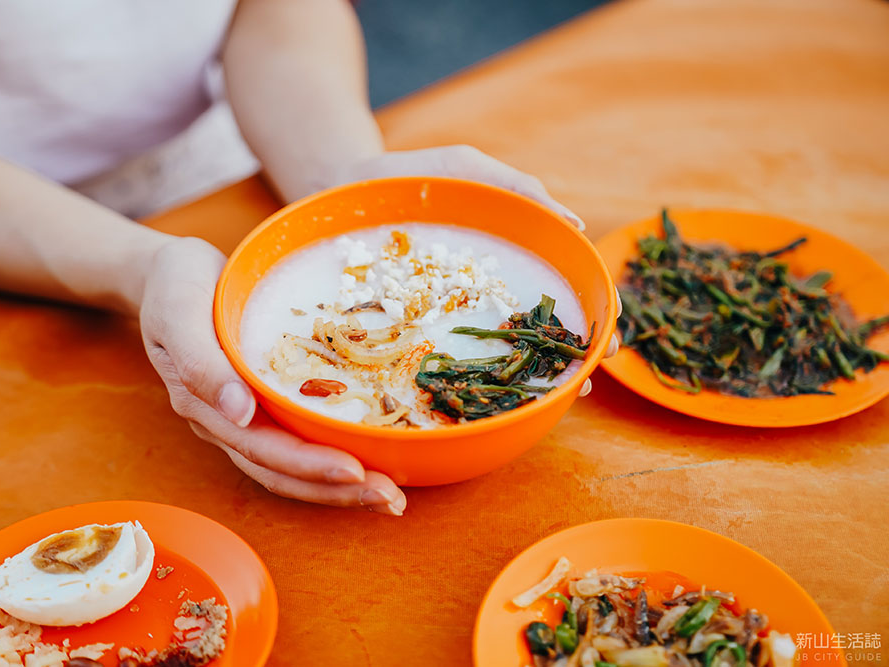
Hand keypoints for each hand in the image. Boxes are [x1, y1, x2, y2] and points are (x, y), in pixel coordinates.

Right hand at [138, 236, 406, 514]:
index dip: (309, 465)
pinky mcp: (261, 405)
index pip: (262, 448)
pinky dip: (332, 459)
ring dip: (339, 488)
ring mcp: (242, 418)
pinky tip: (370, 462)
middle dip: (337, 490)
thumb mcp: (179, 313)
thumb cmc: (175, 286)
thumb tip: (240, 413)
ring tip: (389, 498)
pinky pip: (297, 441)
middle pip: (282, 471)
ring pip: (291, 468)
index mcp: (205, 404)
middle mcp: (226, 422)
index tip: (355, 471)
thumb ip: (201, 364)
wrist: (167, 273)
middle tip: (391, 499)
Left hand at [324, 145, 621, 395]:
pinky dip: (464, 379)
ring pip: (492, 355)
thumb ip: (516, 187)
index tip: (605, 342)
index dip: (587, 321)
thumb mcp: (467, 168)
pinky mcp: (409, 330)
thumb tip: (577, 224)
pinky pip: (440, 359)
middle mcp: (480, 296)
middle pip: (532, 335)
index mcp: (504, 261)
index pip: (556, 296)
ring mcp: (445, 317)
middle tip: (582, 384)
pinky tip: (479, 399)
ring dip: (524, 380)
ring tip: (548, 398)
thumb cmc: (411, 175)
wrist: (339, 190)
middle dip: (564, 361)